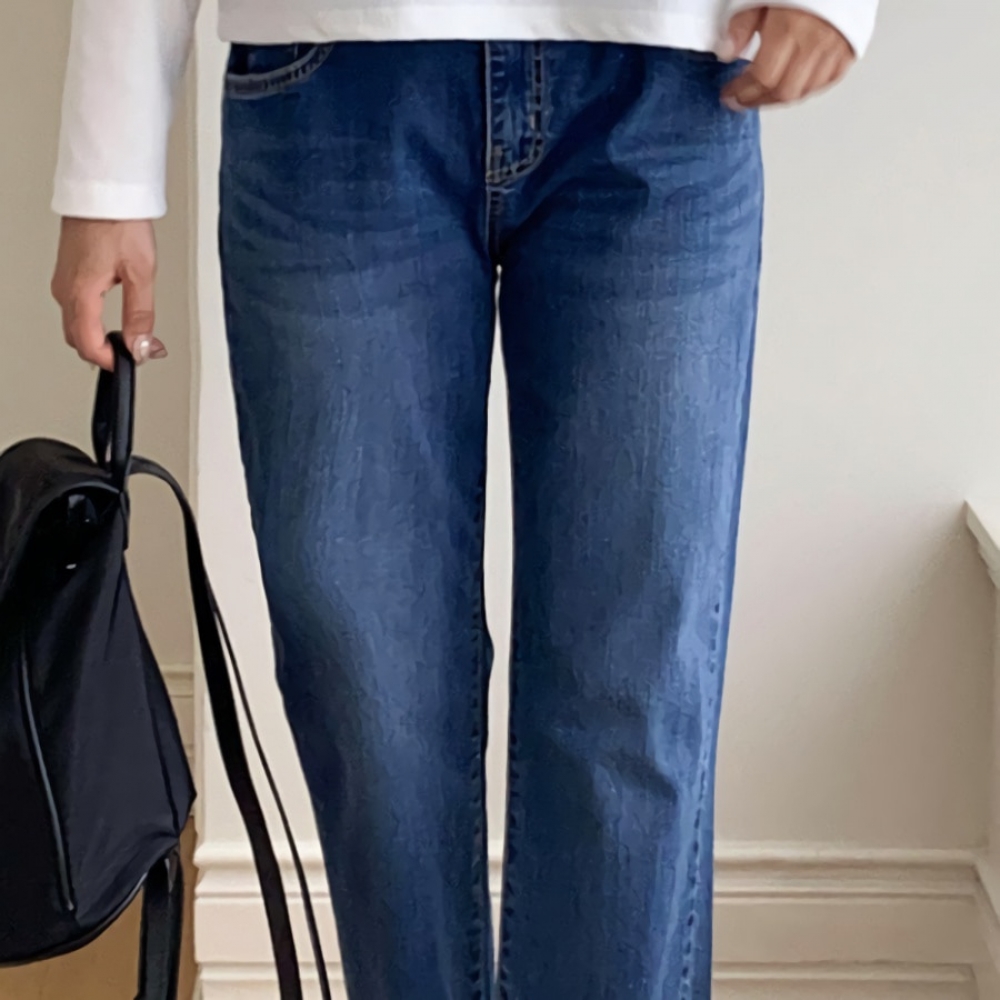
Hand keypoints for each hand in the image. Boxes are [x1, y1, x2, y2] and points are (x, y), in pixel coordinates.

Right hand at [51, 218, 165, 370]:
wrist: (103, 191)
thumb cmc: (119, 223)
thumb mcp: (141, 274)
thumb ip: (140, 315)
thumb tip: (141, 346)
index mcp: (81, 294)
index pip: (88, 345)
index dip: (111, 361)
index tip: (132, 363)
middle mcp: (65, 289)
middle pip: (78, 339)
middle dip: (104, 353)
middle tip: (135, 354)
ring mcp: (63, 281)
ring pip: (74, 325)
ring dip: (97, 339)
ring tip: (128, 340)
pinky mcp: (67, 273)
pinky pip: (74, 308)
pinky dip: (92, 322)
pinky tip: (111, 321)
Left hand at [719, 7, 855, 110]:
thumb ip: (742, 24)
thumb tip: (726, 53)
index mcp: (790, 28)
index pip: (763, 77)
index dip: (742, 92)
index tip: (729, 94)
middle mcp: (815, 42)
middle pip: (784, 91)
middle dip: (758, 100)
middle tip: (741, 99)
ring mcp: (835, 48)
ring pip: (805, 91)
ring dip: (780, 98)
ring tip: (762, 94)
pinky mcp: (849, 48)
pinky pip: (827, 82)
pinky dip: (807, 89)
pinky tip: (792, 85)